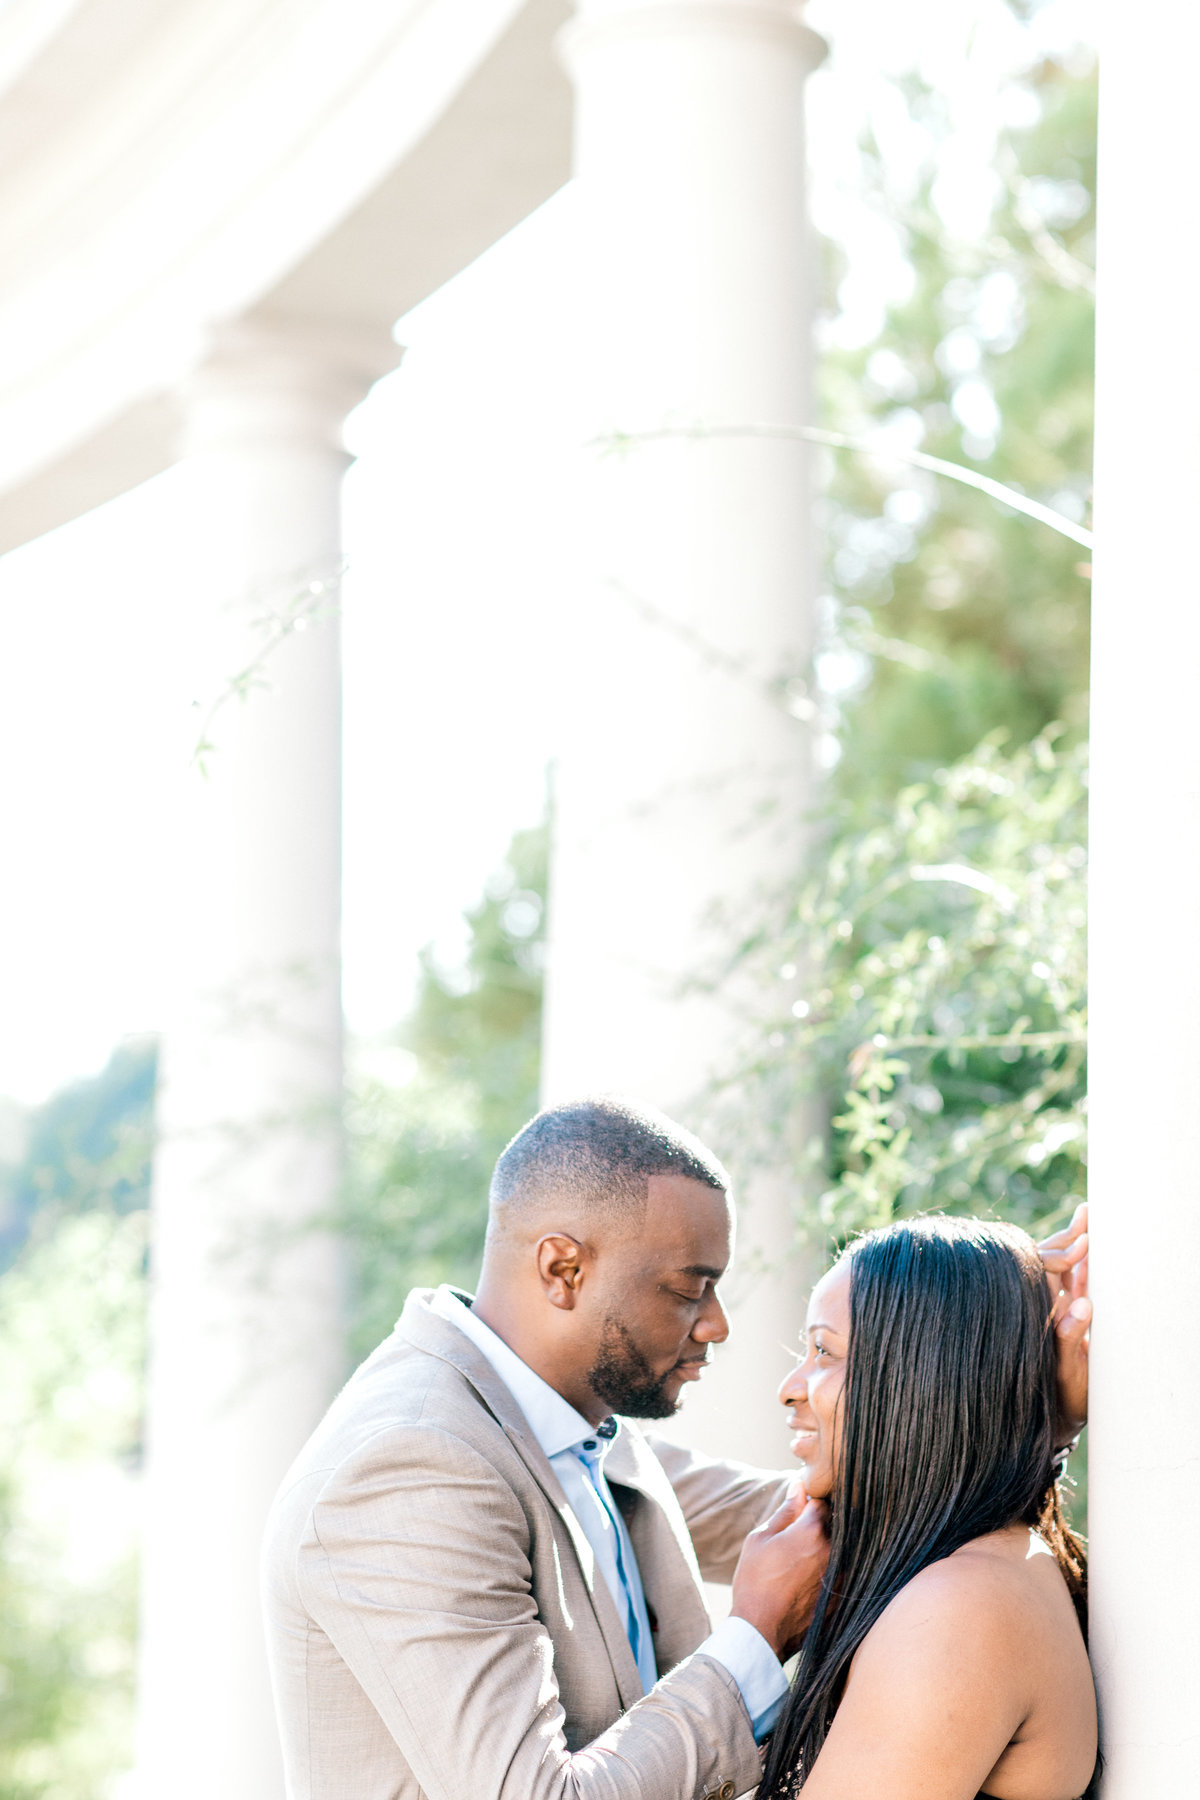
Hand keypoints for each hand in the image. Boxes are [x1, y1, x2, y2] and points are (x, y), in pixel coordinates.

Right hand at [730, 1483, 829, 1660]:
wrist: (762, 1631)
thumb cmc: (755, 1581)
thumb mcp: (760, 1539)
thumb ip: (785, 1511)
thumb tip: (799, 1486)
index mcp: (812, 1530)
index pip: (821, 1503)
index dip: (809, 1505)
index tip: (799, 1515)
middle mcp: (833, 1550)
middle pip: (835, 1525)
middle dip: (820, 1527)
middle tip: (798, 1540)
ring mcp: (841, 1574)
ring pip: (841, 1549)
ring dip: (827, 1550)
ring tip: (802, 1564)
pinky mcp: (843, 1596)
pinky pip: (843, 1573)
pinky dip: (831, 1572)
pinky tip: (809, 1582)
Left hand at [1037, 1201, 1089, 1444]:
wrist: (1050, 1421)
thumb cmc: (1059, 1400)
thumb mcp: (1067, 1374)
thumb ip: (1070, 1339)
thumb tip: (1081, 1303)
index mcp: (1035, 1313)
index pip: (1045, 1273)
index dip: (1065, 1256)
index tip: (1086, 1241)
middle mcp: (1037, 1306)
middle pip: (1048, 1262)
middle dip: (1069, 1238)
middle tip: (1088, 1213)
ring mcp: (1047, 1309)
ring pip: (1054, 1267)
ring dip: (1070, 1244)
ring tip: (1086, 1220)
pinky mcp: (1058, 1317)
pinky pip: (1062, 1280)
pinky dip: (1073, 1261)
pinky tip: (1083, 1248)